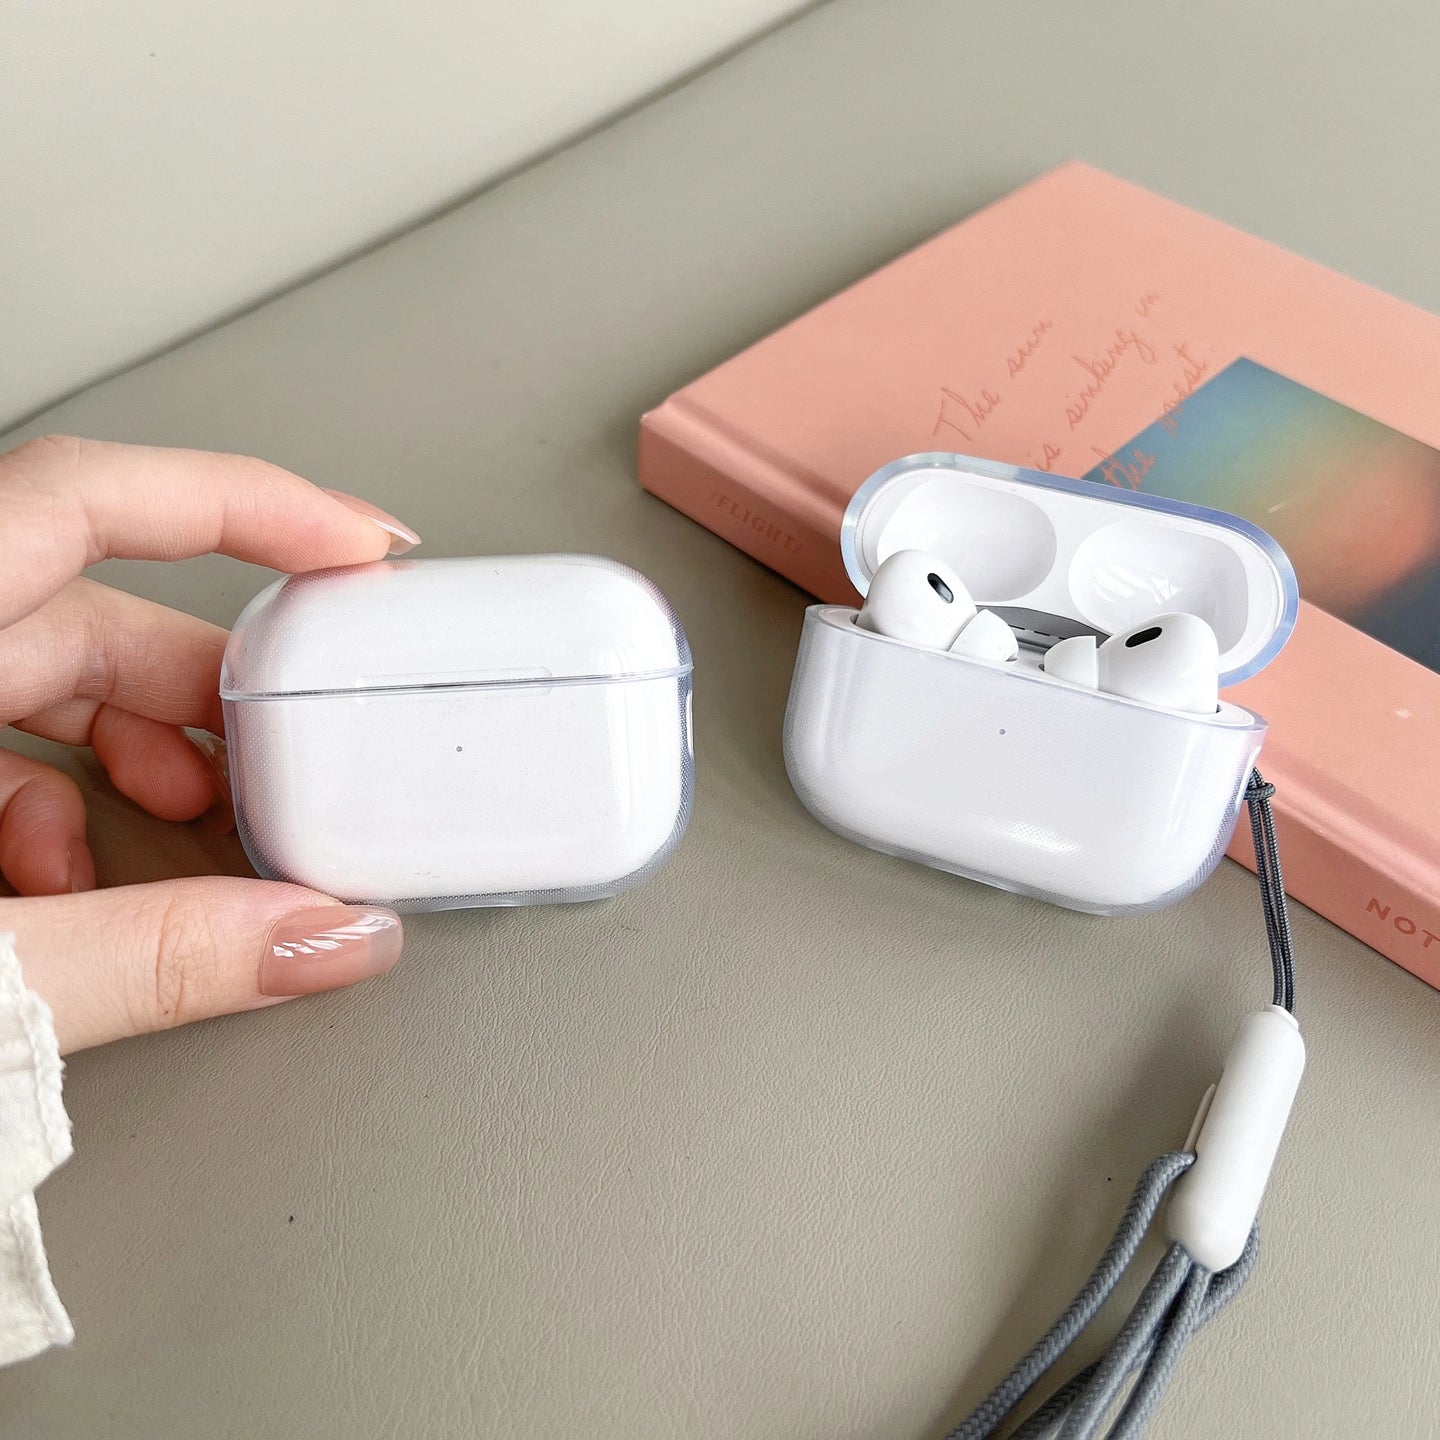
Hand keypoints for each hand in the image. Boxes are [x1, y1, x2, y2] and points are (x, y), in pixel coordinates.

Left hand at [0, 436, 421, 1051]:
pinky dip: (56, 803)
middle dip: (213, 693)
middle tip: (301, 753)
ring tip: (186, 831)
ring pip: (42, 672)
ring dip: (137, 757)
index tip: (356, 549)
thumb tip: (322, 940)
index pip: (83, 495)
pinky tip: (67, 888)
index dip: (239, 504)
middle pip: (88, 604)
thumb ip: (152, 958)